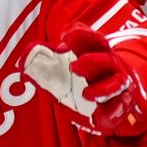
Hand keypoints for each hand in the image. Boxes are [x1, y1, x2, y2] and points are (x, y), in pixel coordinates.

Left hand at [23, 23, 146, 135]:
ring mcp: (117, 85)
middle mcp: (109, 68)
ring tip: (86, 94)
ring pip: (117, 82)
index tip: (67, 36)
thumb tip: (26, 57)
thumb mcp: (63, 75)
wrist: (108, 100)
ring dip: (102, 88)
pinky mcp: (120, 104)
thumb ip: (47, 68)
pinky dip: (115, 107)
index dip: (82, 35)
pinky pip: (121, 104)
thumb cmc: (82, 82)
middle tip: (73, 66)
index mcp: (95, 54)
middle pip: (106, 59)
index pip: (92, 40)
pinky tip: (103, 110)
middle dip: (92, 61)